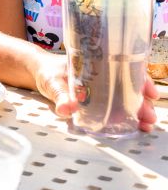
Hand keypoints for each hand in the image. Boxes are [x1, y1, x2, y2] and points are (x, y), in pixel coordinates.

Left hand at [33, 52, 157, 131]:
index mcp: (97, 64)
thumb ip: (60, 95)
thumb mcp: (52, 82)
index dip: (142, 80)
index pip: (126, 68)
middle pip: (131, 86)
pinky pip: (118, 105)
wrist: (37, 72)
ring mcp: (102, 87)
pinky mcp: (98, 98)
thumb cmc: (47, 72)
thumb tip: (66, 109)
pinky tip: (135, 125)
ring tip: (146, 125)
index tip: (151, 93)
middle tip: (149, 117)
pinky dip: (128, 114)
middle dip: (143, 102)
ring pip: (128, 97)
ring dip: (139, 110)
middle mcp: (104, 75)